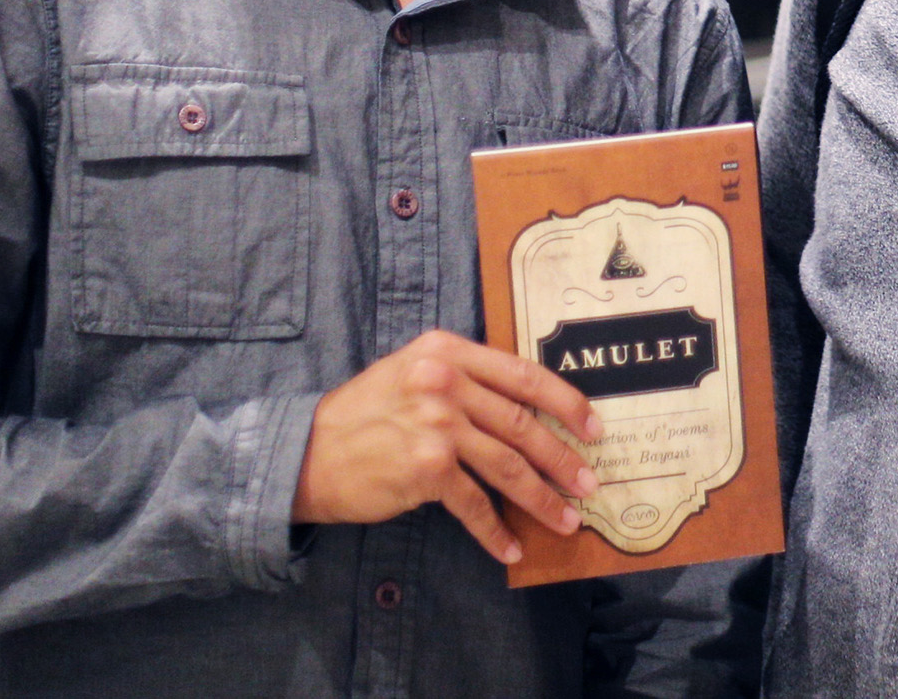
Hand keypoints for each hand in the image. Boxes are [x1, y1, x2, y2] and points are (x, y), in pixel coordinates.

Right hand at [292, 329, 604, 564]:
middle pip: (523, 423)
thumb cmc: (363, 414)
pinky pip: (475, 503)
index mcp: (447, 351)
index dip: (566, 402)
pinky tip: (511, 547)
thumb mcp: (411, 371)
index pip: (523, 374)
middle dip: (563, 458)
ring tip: (566, 519)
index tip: (593, 426)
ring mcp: (436, 425)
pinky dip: (497, 530)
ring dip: (542, 498)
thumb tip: (524, 405)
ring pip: (508, 465)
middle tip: (589, 482)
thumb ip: (462, 376)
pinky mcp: (426, 469)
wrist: (304, 453)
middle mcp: (445, 382)